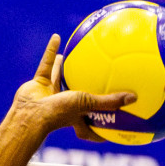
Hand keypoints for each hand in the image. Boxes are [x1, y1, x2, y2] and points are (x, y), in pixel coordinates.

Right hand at [11, 35, 135, 139]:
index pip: (91, 127)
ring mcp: (50, 95)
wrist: (30, 114)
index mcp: (76, 118)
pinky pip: (47, 64)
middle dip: (84, 92)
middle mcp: (64, 107)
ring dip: (66, 68)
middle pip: (77, 99)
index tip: (111, 123)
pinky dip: (50, 51)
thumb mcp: (89, 105)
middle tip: (94, 81)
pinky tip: (57, 38)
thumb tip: (134, 98)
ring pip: (60, 79)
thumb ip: (110, 101)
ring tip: (74, 55)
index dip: (100, 127)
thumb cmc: (59, 113)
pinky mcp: (38, 84)